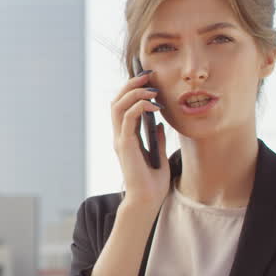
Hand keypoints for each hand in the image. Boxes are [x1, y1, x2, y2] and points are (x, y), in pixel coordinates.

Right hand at [109, 70, 169, 209]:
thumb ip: (156, 140)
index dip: (132, 91)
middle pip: (117, 102)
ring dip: (134, 92)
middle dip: (131, 85)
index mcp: (126, 138)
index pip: (123, 107)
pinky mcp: (125, 145)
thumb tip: (158, 124)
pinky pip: (128, 118)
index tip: (149, 81)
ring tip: (151, 88)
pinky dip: (139, 106)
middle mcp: (119, 137)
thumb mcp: (159, 155)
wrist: (147, 200)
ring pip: (118, 106)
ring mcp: (120, 140)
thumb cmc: (153, 183)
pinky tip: (154, 106)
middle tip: (148, 76)